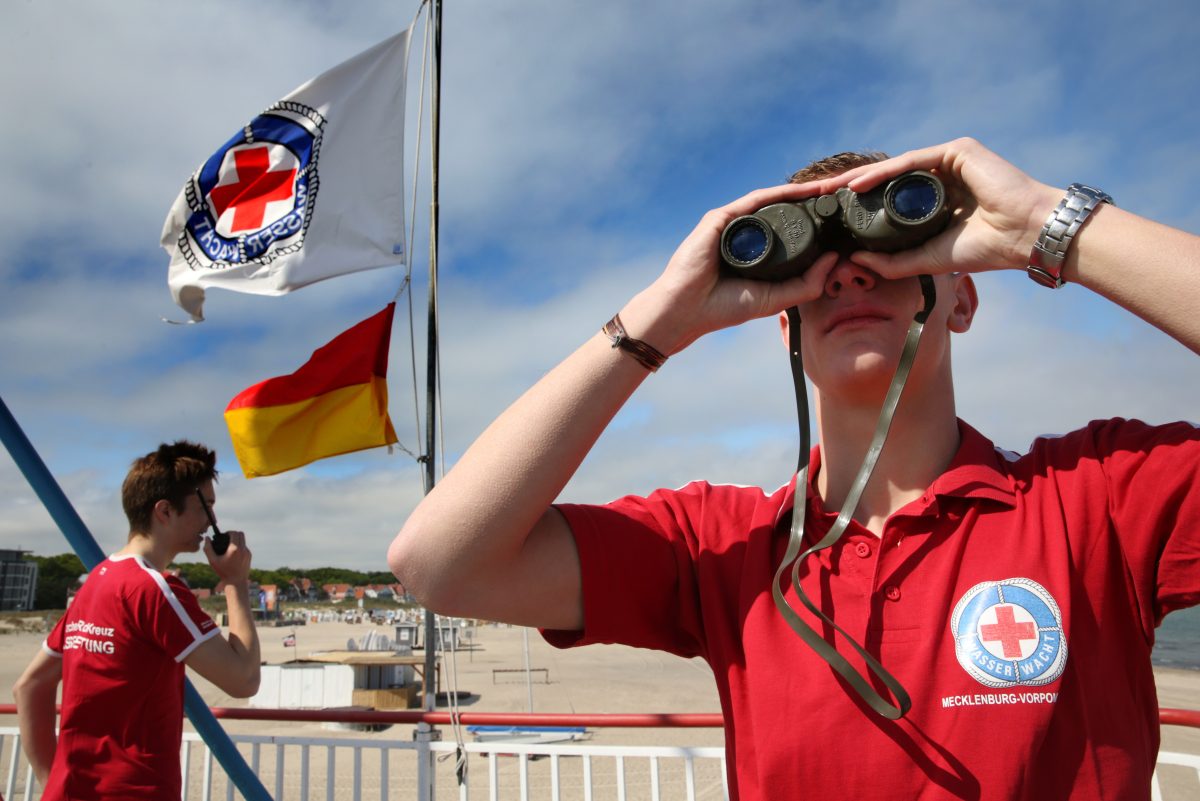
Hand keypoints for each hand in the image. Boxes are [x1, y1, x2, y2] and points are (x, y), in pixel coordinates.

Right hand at [204, 530, 251, 583]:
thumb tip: (207, 538)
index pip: (234, 533)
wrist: (236, 582)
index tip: (223, 536)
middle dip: (233, 534)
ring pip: (243, 540)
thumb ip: (208, 548)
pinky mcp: (249, 556)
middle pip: (240, 534)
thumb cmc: (223, 572)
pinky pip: (244, 547)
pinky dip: (239, 547)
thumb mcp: (212, 561)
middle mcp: (243, 549)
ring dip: (237, 540)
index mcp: (234, 549)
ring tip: (229, 546)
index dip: (228, 532)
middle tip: (226, 539)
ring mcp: (247, 552)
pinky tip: (233, 554)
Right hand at [631, 183, 842, 354]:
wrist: (686, 310)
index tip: (842, 217)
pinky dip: (780, 194)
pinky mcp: (720, 217)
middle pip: (784, 212)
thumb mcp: (775, 298)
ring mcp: (732, 223)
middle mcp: (746, 233)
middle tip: (841, 195)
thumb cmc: (723, 308)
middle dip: (813, 202)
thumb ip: (806, 284)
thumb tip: (835, 258)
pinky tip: (802, 191)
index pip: (791, 232)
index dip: (817, 223)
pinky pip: (755, 201)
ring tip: (829, 188)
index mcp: (758, 252)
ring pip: (773, 201)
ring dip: (802, 192)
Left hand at [797, 137, 1061, 279]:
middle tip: (816, 196)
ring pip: (893, 169)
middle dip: (849, 188)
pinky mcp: (956, 151)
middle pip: (885, 179)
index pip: (887, 197)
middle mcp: (939, 174)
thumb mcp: (927, 259)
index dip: (857, 205)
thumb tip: (855, 262)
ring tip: (827, 190)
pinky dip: (882, 173)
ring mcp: (948, 159)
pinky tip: (857, 184)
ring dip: (858, 179)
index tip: (827, 216)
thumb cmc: (985, 249)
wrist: (1024, 238)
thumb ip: (893, 261)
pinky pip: (910, 162)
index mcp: (934, 197)